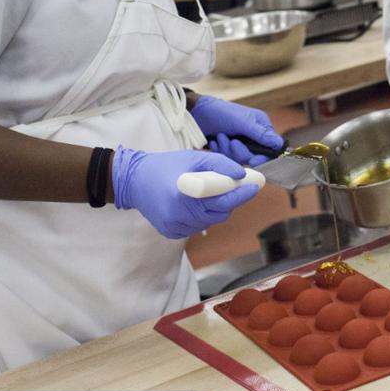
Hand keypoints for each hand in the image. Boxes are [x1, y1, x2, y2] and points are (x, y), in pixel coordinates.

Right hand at [111, 145, 258, 238]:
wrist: (134, 181)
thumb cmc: (166, 166)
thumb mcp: (193, 157)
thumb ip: (219, 164)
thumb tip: (241, 174)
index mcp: (184, 196)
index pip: (222, 201)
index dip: (241, 195)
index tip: (254, 186)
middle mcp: (179, 216)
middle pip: (219, 214)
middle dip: (230, 200)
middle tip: (235, 186)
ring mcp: (175, 227)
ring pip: (209, 221)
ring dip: (215, 208)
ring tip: (206, 191)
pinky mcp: (171, 233)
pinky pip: (196, 226)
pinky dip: (201, 215)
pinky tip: (192, 202)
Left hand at [191, 95, 282, 164]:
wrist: (196, 114)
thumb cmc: (220, 112)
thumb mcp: (243, 122)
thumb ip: (261, 134)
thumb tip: (280, 144)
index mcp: (260, 126)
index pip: (270, 148)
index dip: (262, 157)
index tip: (252, 160)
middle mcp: (252, 136)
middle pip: (253, 156)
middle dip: (240, 151)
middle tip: (232, 141)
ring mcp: (240, 142)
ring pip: (240, 159)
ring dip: (228, 150)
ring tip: (220, 137)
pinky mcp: (228, 148)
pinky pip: (228, 159)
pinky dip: (220, 151)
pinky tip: (215, 142)